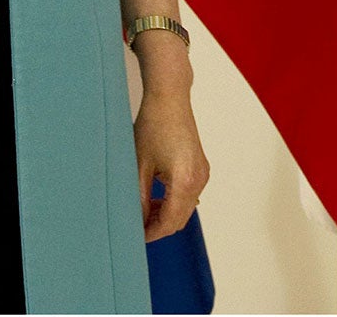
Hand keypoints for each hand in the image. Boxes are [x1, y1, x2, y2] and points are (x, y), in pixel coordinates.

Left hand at [132, 49, 208, 242]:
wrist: (170, 98)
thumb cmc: (153, 125)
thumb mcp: (139, 165)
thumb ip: (140, 199)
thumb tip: (137, 222)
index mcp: (184, 181)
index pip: (169, 222)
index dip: (151, 234)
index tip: (133, 237)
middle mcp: (199, 179)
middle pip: (180, 220)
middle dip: (158, 227)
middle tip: (135, 226)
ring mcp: (203, 173)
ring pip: (185, 209)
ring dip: (166, 215)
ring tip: (143, 210)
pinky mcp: (201, 167)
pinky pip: (189, 195)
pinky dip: (174, 202)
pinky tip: (156, 196)